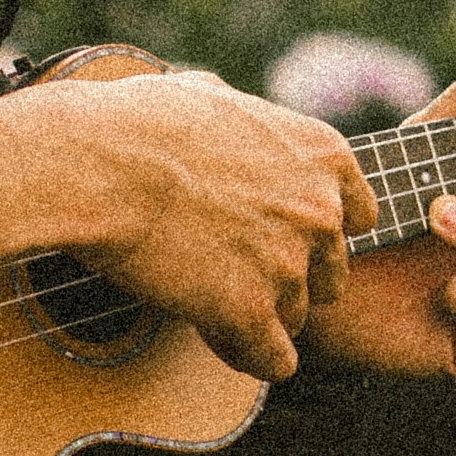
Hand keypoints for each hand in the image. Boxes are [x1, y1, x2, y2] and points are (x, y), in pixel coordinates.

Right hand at [0, 68, 373, 381]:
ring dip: (258, 315)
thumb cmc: (135, 123)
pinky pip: (274, 361)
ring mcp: (289, 264)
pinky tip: (214, 336)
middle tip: (232, 271)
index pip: (359, 216)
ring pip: (296, 316)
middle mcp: (320, 211)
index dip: (315, 232)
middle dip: (288, 278)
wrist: (96, 164)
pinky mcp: (250, 311)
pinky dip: (247, 356)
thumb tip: (228, 111)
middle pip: (331, 274)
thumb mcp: (210, 95)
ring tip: (206, 299)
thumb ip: (244, 117)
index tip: (273, 235)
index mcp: (322, 156)